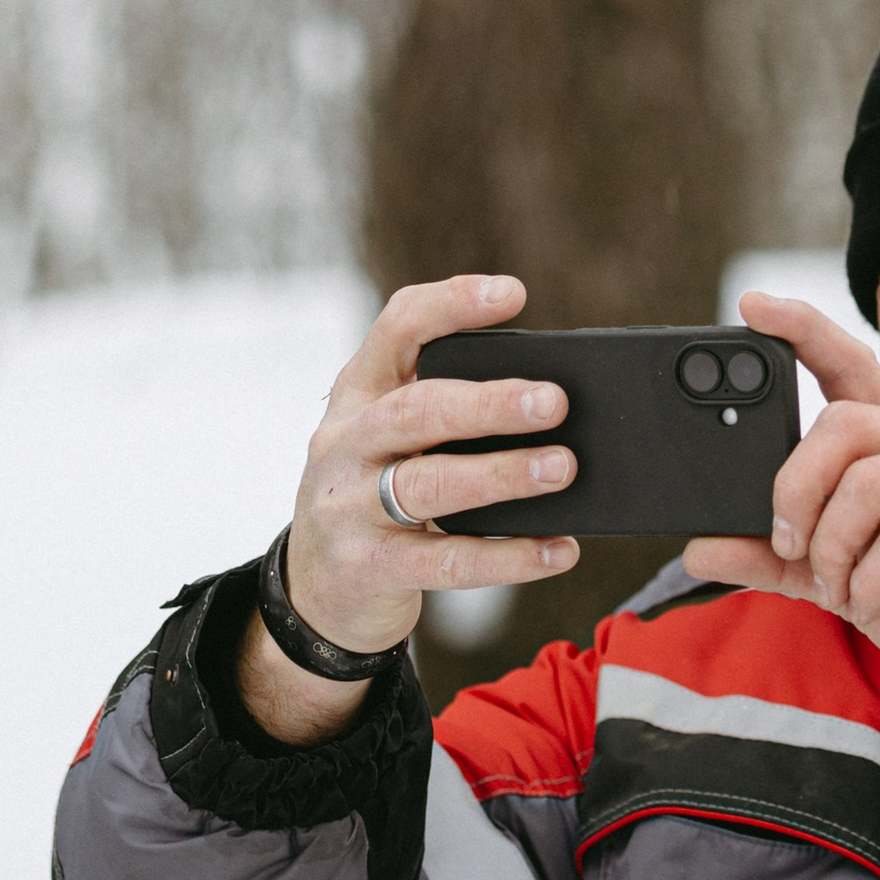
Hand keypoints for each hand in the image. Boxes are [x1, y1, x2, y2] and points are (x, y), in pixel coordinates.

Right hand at [237, 274, 578, 743]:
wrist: (317, 585)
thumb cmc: (377, 491)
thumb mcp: (392, 438)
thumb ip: (449, 414)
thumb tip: (554, 411)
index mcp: (359, 391)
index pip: (398, 329)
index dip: (452, 305)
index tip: (513, 294)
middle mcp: (346, 440)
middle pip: (418, 410)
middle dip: (490, 403)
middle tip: (555, 401)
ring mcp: (350, 505)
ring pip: (430, 484)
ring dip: (502, 475)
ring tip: (562, 468)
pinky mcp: (370, 566)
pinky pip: (448, 561)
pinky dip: (510, 557)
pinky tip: (559, 549)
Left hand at [683, 294, 879, 738]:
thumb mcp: (838, 579)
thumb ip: (775, 560)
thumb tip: (699, 546)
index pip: (851, 368)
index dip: (804, 332)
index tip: (753, 306)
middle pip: (843, 425)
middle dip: (795, 486)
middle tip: (788, 542)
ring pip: (870, 481)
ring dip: (833, 545)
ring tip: (838, 585)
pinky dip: (871, 577)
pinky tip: (870, 598)